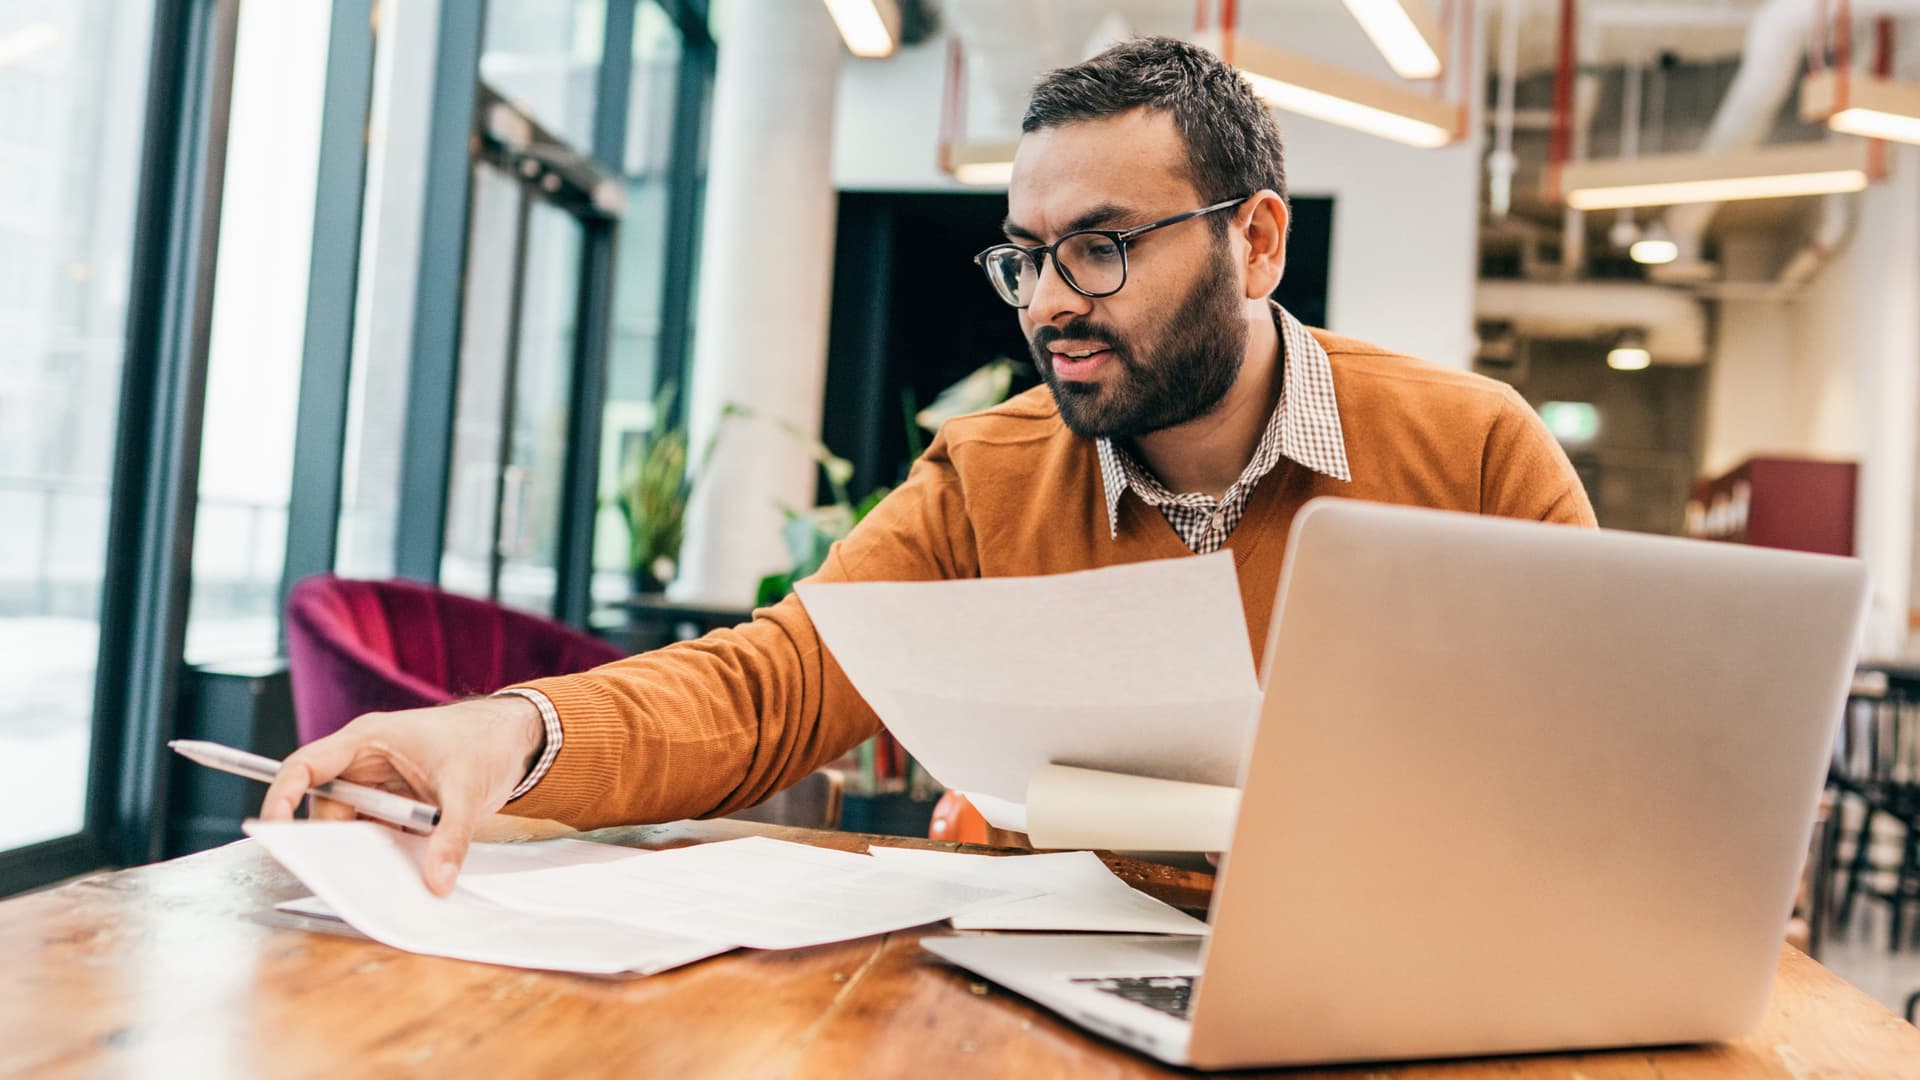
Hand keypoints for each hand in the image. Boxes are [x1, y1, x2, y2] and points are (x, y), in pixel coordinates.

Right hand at [259, 696, 546, 896]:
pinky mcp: (397, 809)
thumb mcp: (467, 790)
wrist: (516, 738)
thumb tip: (436, 882)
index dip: (282, 796)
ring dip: (367, 853)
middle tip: (343, 876)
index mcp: (367, 740)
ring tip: (384, 878)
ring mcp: (379, 789)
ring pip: (354, 829)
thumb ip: (451, 837)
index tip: (273, 830)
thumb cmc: (484, 742)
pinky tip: (404, 873)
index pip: (306, 767)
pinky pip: (379, 837)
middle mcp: (364, 764)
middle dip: (334, 843)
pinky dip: (387, 855)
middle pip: (328, 810)